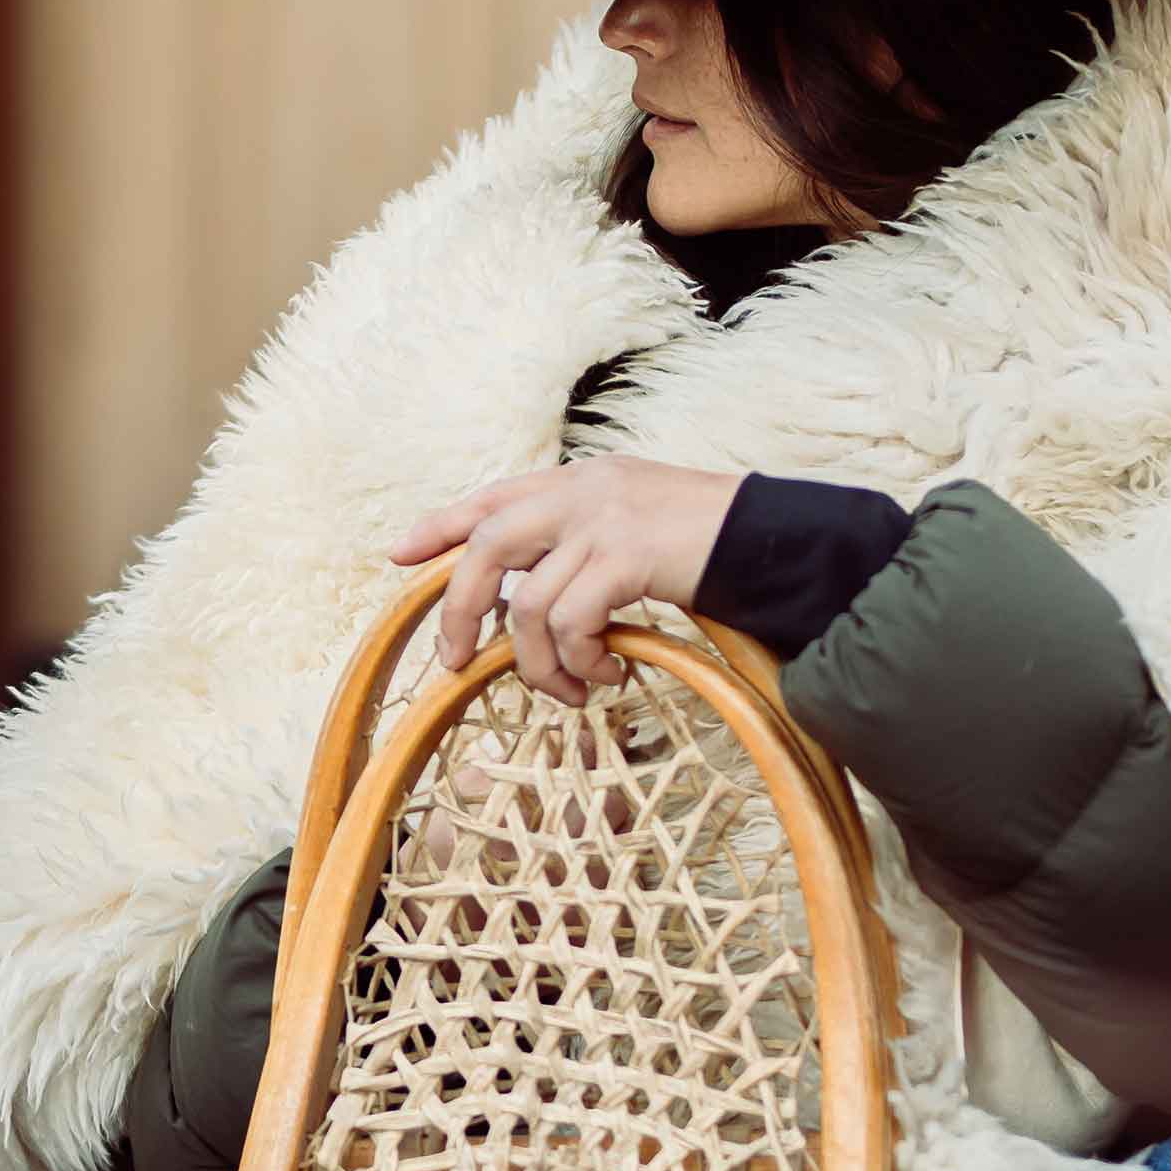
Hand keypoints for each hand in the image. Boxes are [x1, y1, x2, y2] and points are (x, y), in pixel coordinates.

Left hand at [390, 459, 744, 703]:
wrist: (771, 536)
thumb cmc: (706, 541)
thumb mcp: (634, 520)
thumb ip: (581, 540)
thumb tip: (528, 593)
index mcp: (579, 481)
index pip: (492, 498)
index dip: (440, 526)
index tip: (399, 554)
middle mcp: (581, 493)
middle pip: (486, 546)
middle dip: (460, 609)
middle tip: (457, 661)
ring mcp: (602, 522)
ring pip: (530, 604)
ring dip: (542, 664)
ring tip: (575, 688)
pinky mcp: (625, 557)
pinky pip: (573, 622)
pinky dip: (582, 662)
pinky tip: (610, 675)